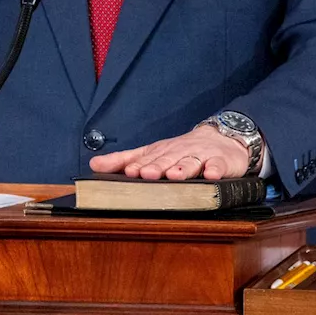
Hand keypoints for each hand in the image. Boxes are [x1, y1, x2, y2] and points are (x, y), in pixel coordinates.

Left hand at [88, 125, 249, 180]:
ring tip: (174, 176)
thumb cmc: (181, 150)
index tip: (128, 171)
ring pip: (191, 161)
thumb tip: (93, 165)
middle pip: (167, 159)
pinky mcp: (221, 161)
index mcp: (161, 151)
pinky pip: (218, 165)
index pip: (147, 158)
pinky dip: (214, 170)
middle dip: (157, 166)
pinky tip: (210, 175)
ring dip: (183, 168)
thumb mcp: (153, 153)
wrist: (221, 138)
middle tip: (146, 174)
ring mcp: (201, 156)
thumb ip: (124, 159)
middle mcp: (179, 151)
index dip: (139, 164)